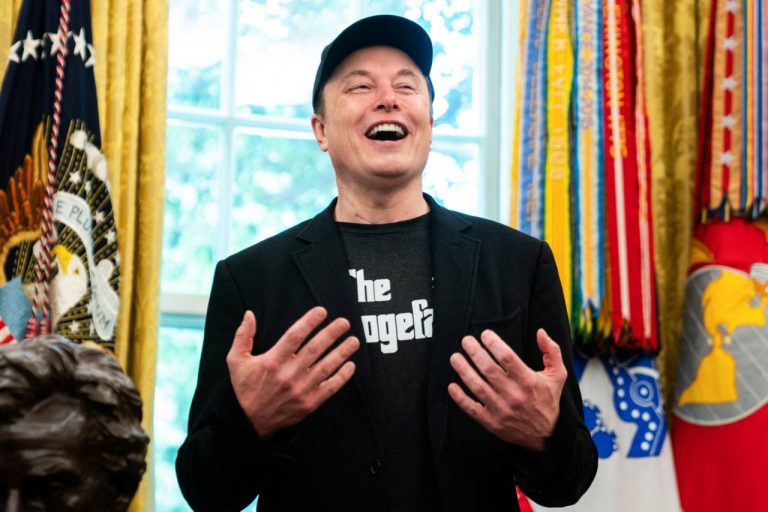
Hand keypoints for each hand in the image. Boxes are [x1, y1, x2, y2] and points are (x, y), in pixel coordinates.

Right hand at [226, 307, 359, 437]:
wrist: (249, 422)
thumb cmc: (245, 388)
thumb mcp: (236, 361)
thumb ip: (243, 336)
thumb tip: (249, 314)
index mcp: (272, 361)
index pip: (294, 336)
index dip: (309, 322)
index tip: (321, 311)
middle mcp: (288, 374)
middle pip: (315, 349)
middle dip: (331, 333)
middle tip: (344, 322)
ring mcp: (300, 390)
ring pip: (326, 367)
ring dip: (341, 352)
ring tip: (353, 340)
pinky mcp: (309, 403)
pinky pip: (329, 388)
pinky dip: (342, 377)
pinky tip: (351, 365)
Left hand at [448, 328, 566, 450]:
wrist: (547, 435)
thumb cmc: (548, 400)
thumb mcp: (557, 375)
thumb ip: (551, 351)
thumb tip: (540, 332)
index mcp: (529, 381)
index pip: (506, 357)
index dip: (493, 343)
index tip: (485, 334)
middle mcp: (514, 395)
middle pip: (488, 369)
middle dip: (474, 352)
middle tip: (466, 341)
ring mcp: (501, 410)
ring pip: (477, 387)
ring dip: (463, 370)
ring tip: (455, 357)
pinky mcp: (492, 423)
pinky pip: (472, 409)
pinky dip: (460, 398)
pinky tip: (452, 386)